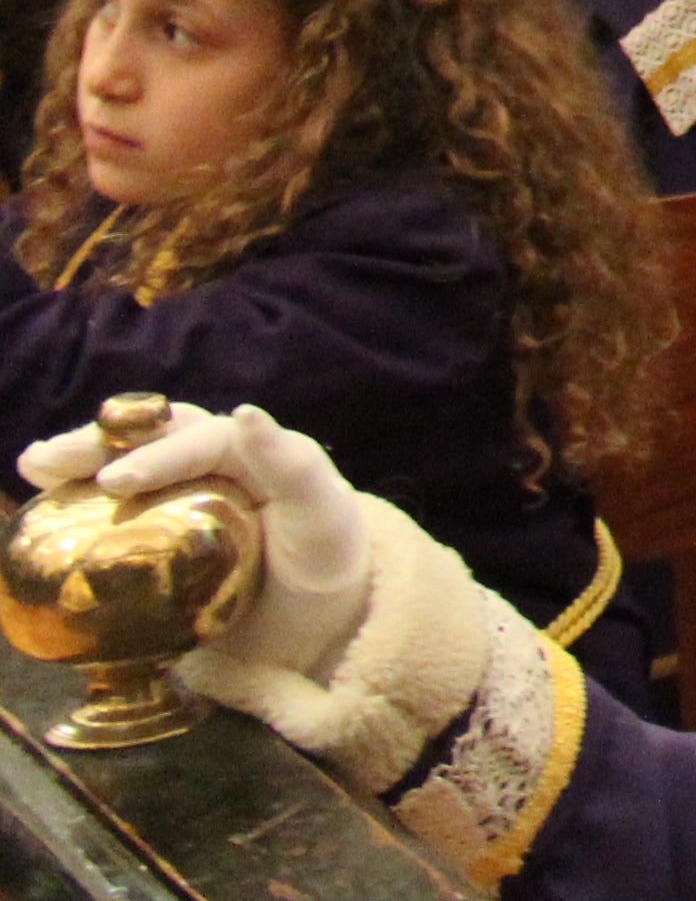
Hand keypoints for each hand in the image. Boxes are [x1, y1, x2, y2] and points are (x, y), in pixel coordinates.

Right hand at [24, 404, 376, 679]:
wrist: (315, 622)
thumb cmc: (324, 560)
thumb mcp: (321, 515)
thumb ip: (292, 466)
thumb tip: (245, 411)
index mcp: (252, 452)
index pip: (199, 439)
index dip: (155, 453)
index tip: (112, 481)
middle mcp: (213, 464)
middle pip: (150, 438)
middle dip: (97, 443)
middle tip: (46, 460)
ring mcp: (181, 497)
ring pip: (125, 463)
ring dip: (78, 461)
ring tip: (34, 466)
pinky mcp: (158, 534)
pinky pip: (115, 508)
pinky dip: (77, 500)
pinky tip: (41, 503)